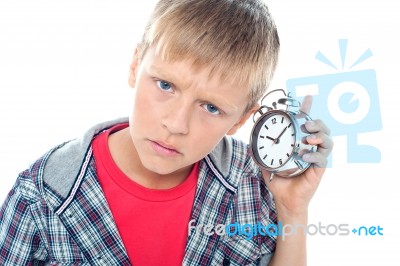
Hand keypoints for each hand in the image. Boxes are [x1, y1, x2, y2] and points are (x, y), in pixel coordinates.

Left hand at [261, 95, 332, 216]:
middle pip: (321, 128)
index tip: (307, 98)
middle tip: (305, 123)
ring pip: (327, 140)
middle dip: (316, 121)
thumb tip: (249, 141)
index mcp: (299, 142)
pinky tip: (304, 156)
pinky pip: (322, 158)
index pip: (306, 122)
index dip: (307, 109)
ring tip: (308, 137)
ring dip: (319, 135)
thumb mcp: (266, 162)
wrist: (284, 199)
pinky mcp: (319, 169)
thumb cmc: (278, 179)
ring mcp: (316, 157)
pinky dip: (314, 154)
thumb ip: (260, 151)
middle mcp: (310, 147)